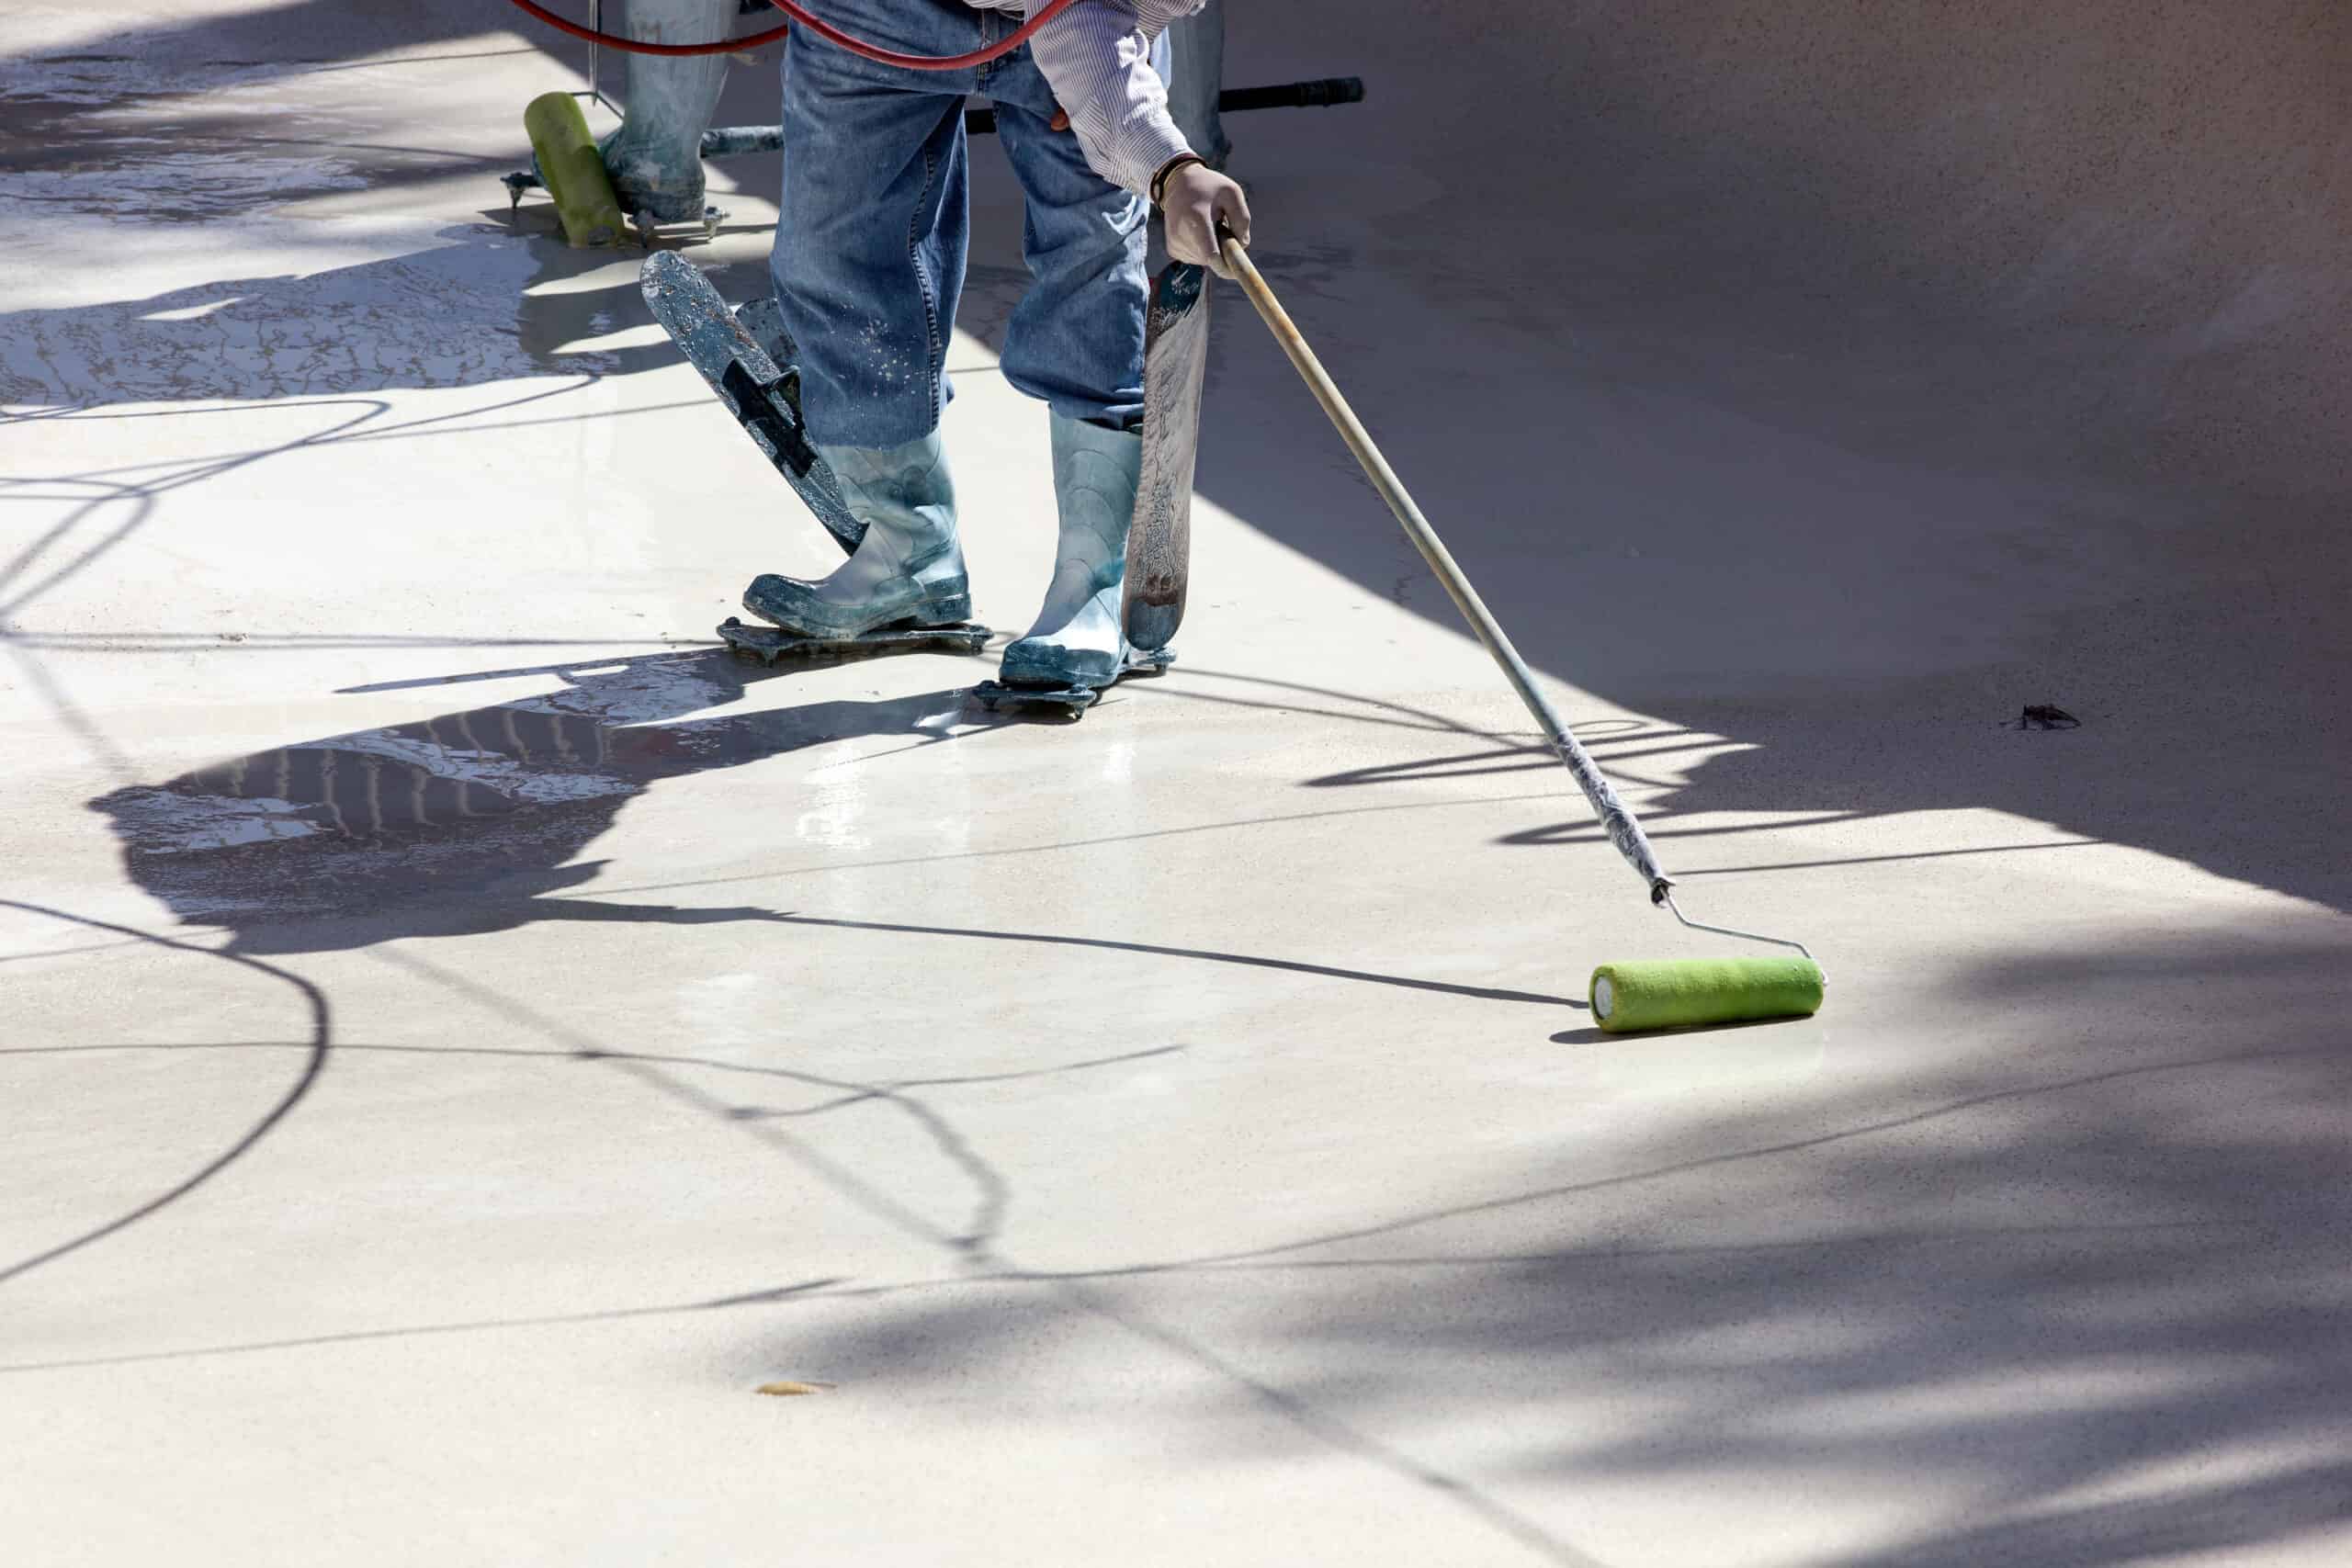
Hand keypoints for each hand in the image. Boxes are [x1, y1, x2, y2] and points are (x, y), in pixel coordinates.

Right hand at [1160, 163, 1250, 277]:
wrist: (1178, 183)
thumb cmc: (1209, 187)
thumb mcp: (1232, 193)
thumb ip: (1242, 219)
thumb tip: (1242, 246)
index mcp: (1196, 219)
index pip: (1212, 256)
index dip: (1227, 266)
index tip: (1237, 268)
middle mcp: (1181, 234)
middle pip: (1210, 259)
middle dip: (1222, 251)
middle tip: (1222, 227)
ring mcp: (1175, 243)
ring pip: (1204, 260)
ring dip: (1212, 248)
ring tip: (1208, 225)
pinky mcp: (1172, 249)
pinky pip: (1196, 258)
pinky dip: (1202, 249)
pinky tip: (1199, 231)